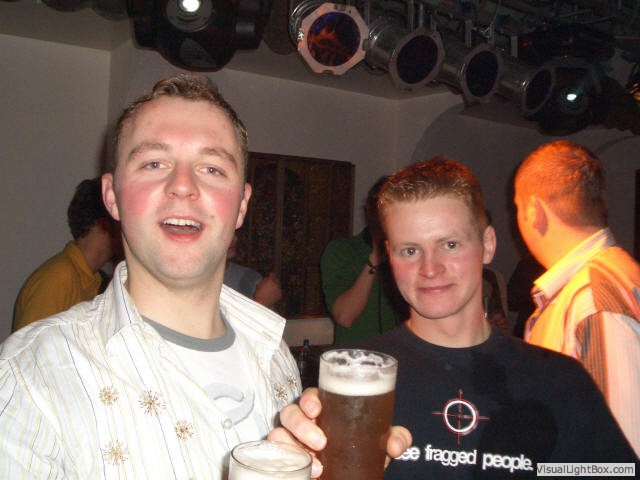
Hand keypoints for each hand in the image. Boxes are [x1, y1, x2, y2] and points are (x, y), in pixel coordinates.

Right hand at [253, 272, 281, 307]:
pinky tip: (271, 294)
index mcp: (270, 280)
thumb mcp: (259, 284)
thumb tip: (268, 278)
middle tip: (270, 283)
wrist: (261, 303)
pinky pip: (279, 291)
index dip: (270, 275)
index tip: (269, 275)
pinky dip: (276, 292)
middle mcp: (276, 284)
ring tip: (270, 290)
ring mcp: (279, 289)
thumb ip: (265, 280)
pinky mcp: (280, 294)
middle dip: (273, 281)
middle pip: (276, 279)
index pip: (273, 274)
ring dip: (275, 286)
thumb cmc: (258, 294)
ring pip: (278, 285)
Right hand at [268, 388, 411, 477]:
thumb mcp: (380, 442)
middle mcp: (306, 422)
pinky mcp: (288, 458)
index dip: (309, 399)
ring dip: (293, 446)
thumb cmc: (361, 448)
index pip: (310, 396)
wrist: (354, 476)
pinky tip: (309, 471)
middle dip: (301, 425)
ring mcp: (294, 441)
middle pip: (290, 412)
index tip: (317, 409)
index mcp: (326, 409)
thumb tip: (395, 444)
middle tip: (322, 442)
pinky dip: (287, 460)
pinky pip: (276, 453)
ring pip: (280, 432)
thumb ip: (394, 438)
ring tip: (317, 464)